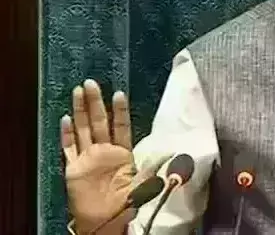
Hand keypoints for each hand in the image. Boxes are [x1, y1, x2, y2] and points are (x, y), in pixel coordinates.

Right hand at [62, 80, 155, 233]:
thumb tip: (179, 160)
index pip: (121, 126)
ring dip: (80, 110)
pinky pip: (68, 148)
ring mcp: (87, 158)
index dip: (120, 110)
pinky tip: (65, 118)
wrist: (106, 222)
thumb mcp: (147, 185)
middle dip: (96, 102)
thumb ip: (158, 171)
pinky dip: (66, 134)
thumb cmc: (127, 204)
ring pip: (83, 129)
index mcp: (122, 152)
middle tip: (92, 83)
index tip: (119, 93)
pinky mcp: (73, 169)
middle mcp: (104, 151)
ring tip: (78, 91)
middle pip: (99, 122)